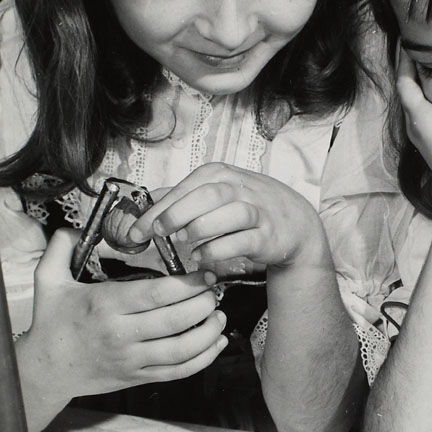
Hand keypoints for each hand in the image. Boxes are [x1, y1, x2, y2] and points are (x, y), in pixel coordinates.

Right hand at [26, 229, 227, 396]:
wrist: (46, 370)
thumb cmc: (51, 322)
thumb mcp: (48, 279)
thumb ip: (61, 245)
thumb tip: (82, 225)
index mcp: (105, 305)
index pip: (156, 294)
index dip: (188, 284)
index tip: (204, 275)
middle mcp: (121, 334)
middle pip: (175, 320)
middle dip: (204, 304)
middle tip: (215, 292)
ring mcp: (132, 359)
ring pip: (182, 349)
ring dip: (208, 332)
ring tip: (219, 315)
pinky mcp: (138, 378)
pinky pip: (178, 371)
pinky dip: (203, 358)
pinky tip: (216, 342)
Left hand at [128, 165, 327, 276]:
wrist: (295, 224)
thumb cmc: (250, 207)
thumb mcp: (217, 193)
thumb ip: (183, 197)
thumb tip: (147, 202)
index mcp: (219, 175)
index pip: (182, 189)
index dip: (156, 211)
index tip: (136, 232)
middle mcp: (238, 188)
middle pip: (202, 197)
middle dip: (174, 217)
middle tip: (157, 235)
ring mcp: (255, 211)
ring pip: (222, 215)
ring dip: (197, 231)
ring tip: (182, 244)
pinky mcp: (266, 235)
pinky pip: (238, 241)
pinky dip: (215, 250)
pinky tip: (201, 257)